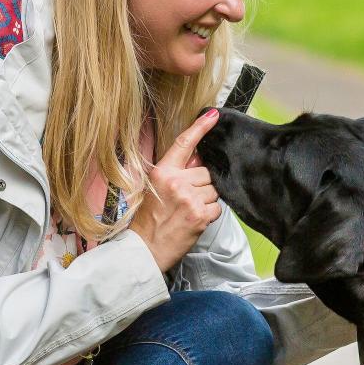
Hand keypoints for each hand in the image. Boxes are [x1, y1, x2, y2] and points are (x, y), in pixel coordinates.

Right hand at [127, 108, 222, 271]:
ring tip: (189, 210)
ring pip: (214, 189)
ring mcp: (190, 198)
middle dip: (202, 184)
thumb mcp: (156, 189)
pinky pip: (217, 207)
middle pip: (206, 172)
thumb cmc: (149, 220)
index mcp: (162, 172)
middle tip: (186, 199)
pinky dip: (210, 213)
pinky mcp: (200, 214)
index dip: (200, 127)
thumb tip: (200, 159)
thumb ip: (177, 172)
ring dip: (207, 199)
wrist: (146, 249)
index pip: (184, 143)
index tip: (213, 116)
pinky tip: (195, 219)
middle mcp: (176, 182)